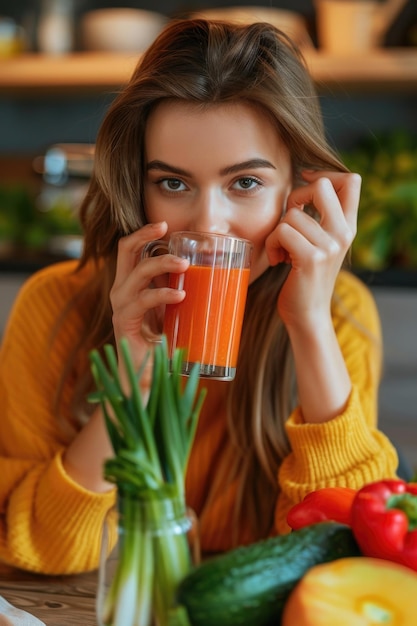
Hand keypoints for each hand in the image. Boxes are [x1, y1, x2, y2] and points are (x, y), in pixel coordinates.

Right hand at [110, 221, 188, 389]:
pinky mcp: (124, 324)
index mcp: (132, 283)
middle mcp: (122, 290)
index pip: (130, 249)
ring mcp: (121, 306)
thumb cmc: (164, 342)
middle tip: (168, 230)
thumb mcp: (175, 310)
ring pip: (137, 273)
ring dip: (161, 264)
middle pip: (125, 250)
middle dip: (145, 235)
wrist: (149, 376)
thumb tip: (220, 276)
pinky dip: (161, 295)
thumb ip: (184, 291)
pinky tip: (180, 296)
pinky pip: (140, 302)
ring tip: (184, 265)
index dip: (144, 232)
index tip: (166, 224)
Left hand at [265, 170, 360, 329]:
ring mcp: (329, 246)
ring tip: (282, 251)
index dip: (325, 173)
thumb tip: (305, 183)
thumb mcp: (320, 244)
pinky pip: (282, 231)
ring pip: (292, 213)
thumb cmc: (305, 278)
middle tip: (289, 220)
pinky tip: (278, 260)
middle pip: (322, 186)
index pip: (351, 181)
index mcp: (348, 227)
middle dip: (296, 197)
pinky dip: (272, 244)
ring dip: (277, 232)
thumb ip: (320, 218)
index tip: (305, 181)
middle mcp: (343, 234)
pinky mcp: (311, 258)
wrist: (307, 315)